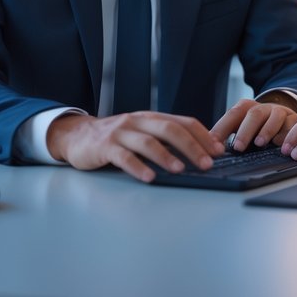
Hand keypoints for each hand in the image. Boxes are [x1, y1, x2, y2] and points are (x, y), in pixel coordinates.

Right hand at [47, 112, 224, 182]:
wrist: (77, 136)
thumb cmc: (116, 138)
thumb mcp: (142, 132)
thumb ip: (165, 138)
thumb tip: (199, 152)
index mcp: (151, 118)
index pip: (183, 122)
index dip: (202, 135)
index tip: (218, 150)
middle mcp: (138, 122)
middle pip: (169, 129)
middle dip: (191, 146)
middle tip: (206, 163)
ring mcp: (121, 133)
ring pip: (148, 142)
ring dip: (166, 156)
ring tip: (181, 169)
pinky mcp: (104, 147)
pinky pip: (124, 157)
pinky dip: (138, 167)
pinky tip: (149, 178)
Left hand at [210, 98, 296, 151]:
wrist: (283, 116)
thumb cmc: (258, 126)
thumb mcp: (242, 126)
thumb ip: (227, 134)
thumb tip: (210, 148)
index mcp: (247, 108)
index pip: (233, 114)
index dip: (223, 127)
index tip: (214, 142)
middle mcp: (263, 108)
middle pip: (253, 115)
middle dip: (245, 131)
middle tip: (237, 147)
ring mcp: (279, 112)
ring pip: (274, 117)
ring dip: (267, 130)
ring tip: (259, 143)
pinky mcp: (294, 120)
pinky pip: (291, 125)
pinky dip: (287, 135)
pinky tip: (282, 145)